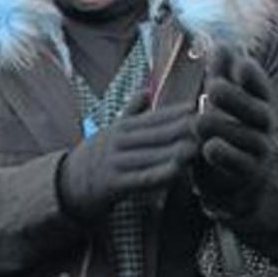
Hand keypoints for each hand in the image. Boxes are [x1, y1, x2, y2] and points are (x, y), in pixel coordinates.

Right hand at [57, 94, 196, 219]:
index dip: (180, 112)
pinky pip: (140, 178)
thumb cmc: (94, 158)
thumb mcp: (110, 132)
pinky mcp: (112, 184)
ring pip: (152, 154)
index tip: (204, 105)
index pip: (155, 117)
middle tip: (212, 124)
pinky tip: (178, 172)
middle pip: (157, 133)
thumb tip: (146, 90)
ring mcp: (115, 162)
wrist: (65, 185)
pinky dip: (160, 174)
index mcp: (122, 127)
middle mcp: (118, 141)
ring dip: (177, 150)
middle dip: (185, 128)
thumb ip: (130, 113)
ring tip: (201, 146)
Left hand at [194, 47, 276, 214]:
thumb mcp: (231, 104)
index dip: (252, 76)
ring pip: (247, 138)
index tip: (240, 62)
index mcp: (259, 106)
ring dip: (224, 128)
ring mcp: (258, 152)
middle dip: (237, 99)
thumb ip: (224, 77)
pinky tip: (209, 147)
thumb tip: (220, 43)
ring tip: (200, 120)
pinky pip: (240, 165)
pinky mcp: (248, 175)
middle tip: (213, 87)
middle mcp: (263, 128)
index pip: (261, 88)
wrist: (254, 179)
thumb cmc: (236, 131)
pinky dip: (226, 156)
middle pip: (257, 111)